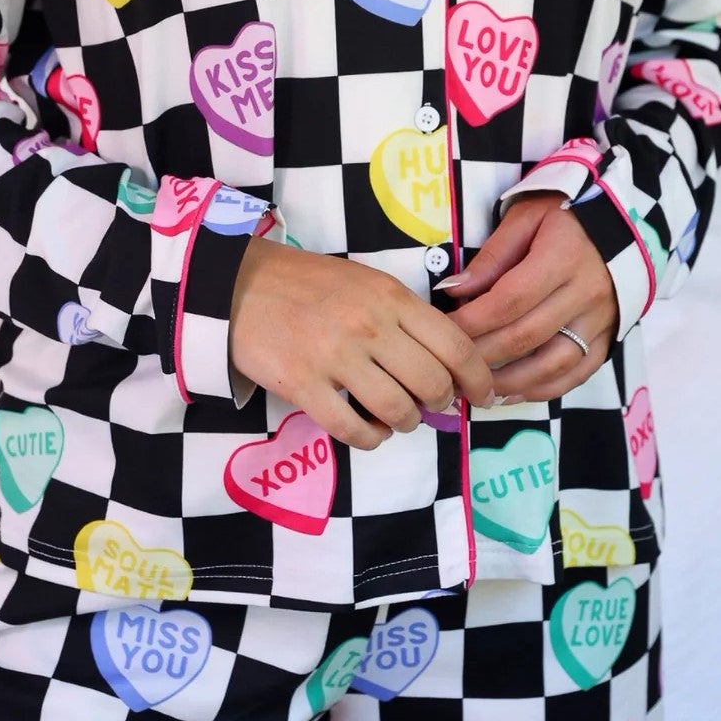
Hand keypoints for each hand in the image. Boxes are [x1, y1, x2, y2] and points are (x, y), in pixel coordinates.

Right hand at [229, 236, 497, 449]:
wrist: (238, 284)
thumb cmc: (307, 283)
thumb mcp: (366, 282)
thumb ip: (403, 316)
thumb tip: (445, 363)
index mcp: (391, 297)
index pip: (456, 345)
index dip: (479, 378)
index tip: (483, 395)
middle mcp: (370, 326)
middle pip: (432, 383)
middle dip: (441, 403)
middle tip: (431, 405)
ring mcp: (335, 357)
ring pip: (398, 410)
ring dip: (406, 422)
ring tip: (397, 417)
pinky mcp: (303, 385)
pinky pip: (353, 429)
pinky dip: (370, 438)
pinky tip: (368, 430)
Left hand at [439, 192, 617, 401]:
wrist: (623, 223)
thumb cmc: (566, 215)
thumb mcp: (526, 217)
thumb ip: (492, 256)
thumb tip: (454, 290)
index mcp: (564, 257)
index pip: (510, 299)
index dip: (473, 320)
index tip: (442, 330)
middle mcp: (586, 293)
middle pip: (526, 335)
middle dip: (481, 355)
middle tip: (448, 365)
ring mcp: (601, 320)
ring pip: (553, 363)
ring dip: (510, 381)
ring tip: (475, 388)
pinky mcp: (609, 337)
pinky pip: (577, 373)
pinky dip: (543, 389)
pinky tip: (511, 394)